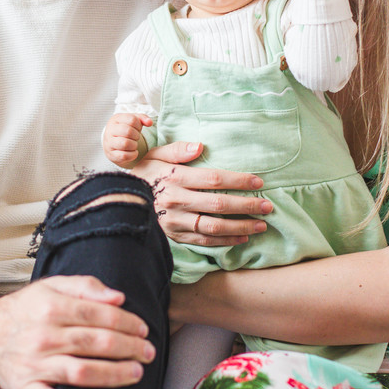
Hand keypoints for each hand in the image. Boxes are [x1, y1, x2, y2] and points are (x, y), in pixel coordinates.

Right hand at [0, 275, 155, 388]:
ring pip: (80, 371)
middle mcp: (42, 336)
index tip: (144, 329)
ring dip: (113, 374)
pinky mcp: (24, 388)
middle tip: (148, 352)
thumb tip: (118, 297)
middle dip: (128, 348)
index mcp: (50, 307)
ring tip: (136, 373)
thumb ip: (85, 286)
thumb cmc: (24, 310)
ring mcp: (33, 364)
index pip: (99, 315)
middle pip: (95, 343)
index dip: (127, 323)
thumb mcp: (51, 286)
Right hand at [103, 112, 151, 167]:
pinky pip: (124, 156)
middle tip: (135, 137)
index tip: (137, 128)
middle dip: (136, 136)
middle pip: (128, 131)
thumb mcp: (133, 121)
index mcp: (115, 119)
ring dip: (134, 145)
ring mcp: (109, 143)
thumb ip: (143, 118)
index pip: (132, 119)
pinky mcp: (112, 155)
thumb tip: (150, 122)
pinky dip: (132, 155)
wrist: (113, 144)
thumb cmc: (125, 130)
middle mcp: (110, 130)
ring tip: (134, 144)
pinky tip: (132, 152)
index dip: (139, 125)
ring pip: (125, 144)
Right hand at [132, 141, 271, 246]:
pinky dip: (225, 241)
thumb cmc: (144, 173)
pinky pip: (204, 241)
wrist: (119, 200)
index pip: (214, 179)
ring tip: (261, 224)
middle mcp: (176, 200)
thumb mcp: (155, 154)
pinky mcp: (174, 236)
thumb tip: (200, 146)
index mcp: (175, 178)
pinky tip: (242, 237)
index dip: (239, 180)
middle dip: (246, 205)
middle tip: (268, 206)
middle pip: (218, 204)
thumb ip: (178, 150)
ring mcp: (175, 221)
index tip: (259, 182)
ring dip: (240, 226)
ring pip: (214, 226)